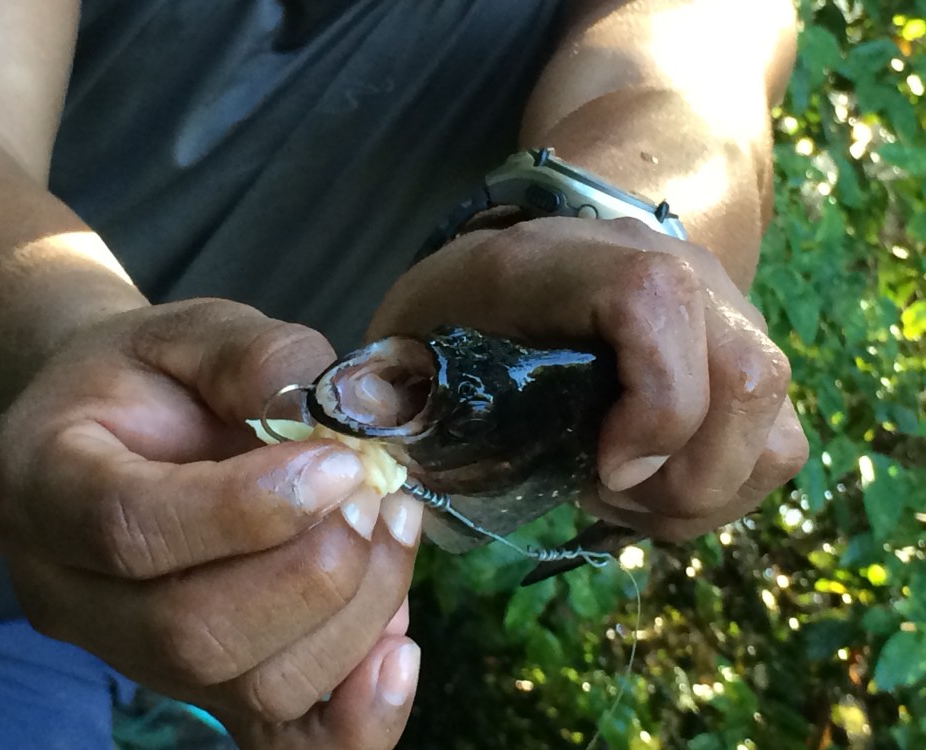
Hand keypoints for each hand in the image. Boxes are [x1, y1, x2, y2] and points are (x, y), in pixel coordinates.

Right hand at [0, 299, 422, 748]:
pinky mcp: (199, 684)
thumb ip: (261, 358)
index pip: (130, 529)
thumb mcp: (195, 333)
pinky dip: (353, 719)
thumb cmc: (154, 377)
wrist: (125, 427)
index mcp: (43, 484)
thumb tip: (352, 414)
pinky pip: (274, 740)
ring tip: (394, 530)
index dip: (248, 509)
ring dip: (353, 616)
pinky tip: (400, 657)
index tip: (341, 465)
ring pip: (248, 688)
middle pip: (192, 633)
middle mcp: (71, 592)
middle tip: (377, 497)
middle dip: (316, 570)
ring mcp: (132, 654)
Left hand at [367, 217, 807, 541]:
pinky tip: (650, 493)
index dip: (653, 400)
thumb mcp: (417, 324)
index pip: (657, 300)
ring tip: (624, 502)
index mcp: (578, 261)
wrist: (553, 245)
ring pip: (773, 426)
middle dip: (684, 479)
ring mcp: (725, 315)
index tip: (600, 472)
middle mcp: (677, 273)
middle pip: (748, 375)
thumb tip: (361, 434)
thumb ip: (390, 377)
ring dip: (703, 494)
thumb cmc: (473, 297)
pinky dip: (721, 491)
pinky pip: (774, 444)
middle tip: (604, 499)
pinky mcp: (742, 360)